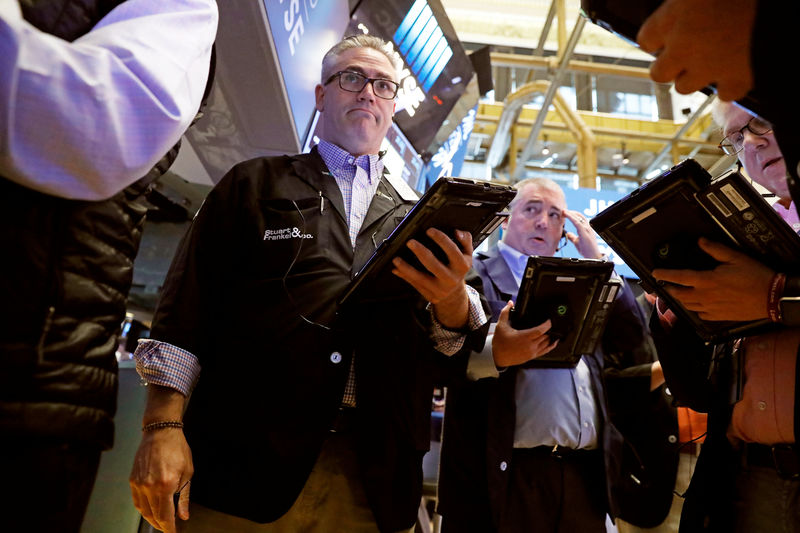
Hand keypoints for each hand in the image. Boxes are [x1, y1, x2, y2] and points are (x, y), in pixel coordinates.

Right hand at [130, 428, 193, 532]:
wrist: (161, 432)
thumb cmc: (177, 449)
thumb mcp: (188, 473)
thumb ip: (184, 497)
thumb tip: (183, 516)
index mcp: (166, 485)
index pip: (165, 515)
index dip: (169, 528)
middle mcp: (150, 486)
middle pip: (153, 515)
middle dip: (162, 524)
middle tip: (169, 528)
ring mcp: (139, 483)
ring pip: (143, 510)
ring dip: (152, 519)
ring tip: (161, 521)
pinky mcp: (133, 480)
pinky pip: (137, 501)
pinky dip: (143, 509)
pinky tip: (150, 510)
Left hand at [392, 228, 472, 328]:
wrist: (455, 292)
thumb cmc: (457, 268)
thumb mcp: (466, 254)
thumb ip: (465, 240)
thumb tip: (457, 232)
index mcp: (462, 266)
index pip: (452, 250)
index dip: (441, 239)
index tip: (429, 230)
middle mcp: (452, 278)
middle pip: (434, 264)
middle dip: (421, 252)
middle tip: (410, 242)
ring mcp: (440, 289)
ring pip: (420, 278)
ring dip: (406, 268)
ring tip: (396, 259)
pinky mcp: (431, 295)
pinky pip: (415, 285)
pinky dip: (404, 276)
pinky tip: (396, 269)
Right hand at [492, 301, 557, 366]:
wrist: (497, 357)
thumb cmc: (499, 343)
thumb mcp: (500, 325)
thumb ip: (506, 312)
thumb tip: (510, 303)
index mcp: (524, 337)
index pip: (541, 330)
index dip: (547, 324)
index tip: (549, 320)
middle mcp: (530, 345)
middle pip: (545, 336)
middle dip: (549, 329)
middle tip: (549, 324)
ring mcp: (532, 352)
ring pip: (546, 343)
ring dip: (550, 337)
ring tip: (551, 331)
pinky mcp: (532, 356)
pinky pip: (545, 351)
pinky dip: (550, 346)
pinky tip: (553, 342)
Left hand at [562, 210, 602, 258]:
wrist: (593, 256)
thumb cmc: (587, 250)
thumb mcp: (577, 242)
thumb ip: (573, 237)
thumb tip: (568, 234)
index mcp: (586, 229)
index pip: (581, 219)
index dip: (573, 215)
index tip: (566, 213)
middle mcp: (588, 228)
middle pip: (580, 216)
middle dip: (572, 212)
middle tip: (563, 211)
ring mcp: (587, 230)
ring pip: (579, 218)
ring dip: (571, 214)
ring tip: (564, 211)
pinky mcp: (585, 233)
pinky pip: (577, 223)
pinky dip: (572, 218)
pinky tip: (567, 215)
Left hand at [637, 0, 756, 100]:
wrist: (778, 0)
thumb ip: (686, 4)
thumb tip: (685, 8)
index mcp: (671, 18)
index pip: (645, 40)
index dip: (656, 39)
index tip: (666, 36)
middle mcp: (682, 48)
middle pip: (658, 73)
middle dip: (670, 65)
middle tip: (686, 54)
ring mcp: (707, 68)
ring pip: (684, 87)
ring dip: (694, 76)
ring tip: (711, 60)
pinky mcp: (736, 79)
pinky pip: (723, 93)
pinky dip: (728, 85)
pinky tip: (735, 70)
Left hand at [651, 237, 773, 320]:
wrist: (772, 297)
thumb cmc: (755, 277)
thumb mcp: (735, 258)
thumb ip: (715, 249)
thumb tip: (701, 241)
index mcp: (707, 281)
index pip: (679, 277)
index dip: (665, 274)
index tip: (655, 273)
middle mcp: (705, 296)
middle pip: (679, 295)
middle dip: (670, 289)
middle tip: (666, 284)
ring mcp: (711, 308)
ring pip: (688, 306)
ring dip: (680, 299)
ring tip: (678, 293)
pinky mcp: (719, 317)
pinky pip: (701, 315)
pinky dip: (695, 309)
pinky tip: (697, 305)